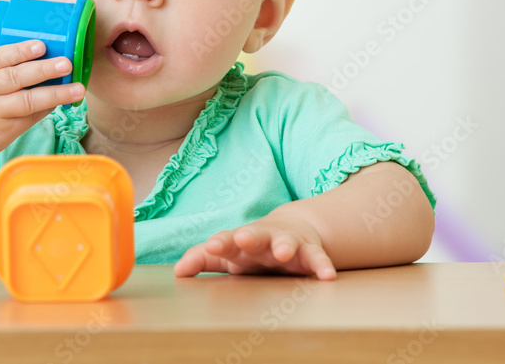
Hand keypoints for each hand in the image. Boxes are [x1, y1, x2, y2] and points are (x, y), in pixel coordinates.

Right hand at [0, 39, 84, 163]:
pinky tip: (63, 101)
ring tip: (77, 88)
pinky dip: (47, 108)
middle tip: (66, 63)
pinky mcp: (3, 131)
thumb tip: (20, 35)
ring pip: (26, 101)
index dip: (19, 50)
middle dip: (42, 69)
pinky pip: (29, 117)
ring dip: (54, 93)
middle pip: (13, 77)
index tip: (41, 45)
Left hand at [173, 213, 336, 278]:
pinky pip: (317, 258)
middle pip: (255, 235)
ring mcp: (287, 243)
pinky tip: (327, 276)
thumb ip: (203, 260)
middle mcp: (263, 239)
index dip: (219, 243)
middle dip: (249, 237)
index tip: (211, 245)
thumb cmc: (251, 247)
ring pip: (287, 243)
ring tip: (284, 253)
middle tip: (243, 239)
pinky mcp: (310, 252)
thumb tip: (177, 271)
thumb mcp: (228, 254)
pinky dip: (322, 265)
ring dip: (285, 246)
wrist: (292, 228)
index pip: (226, 240)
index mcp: (240, 242)